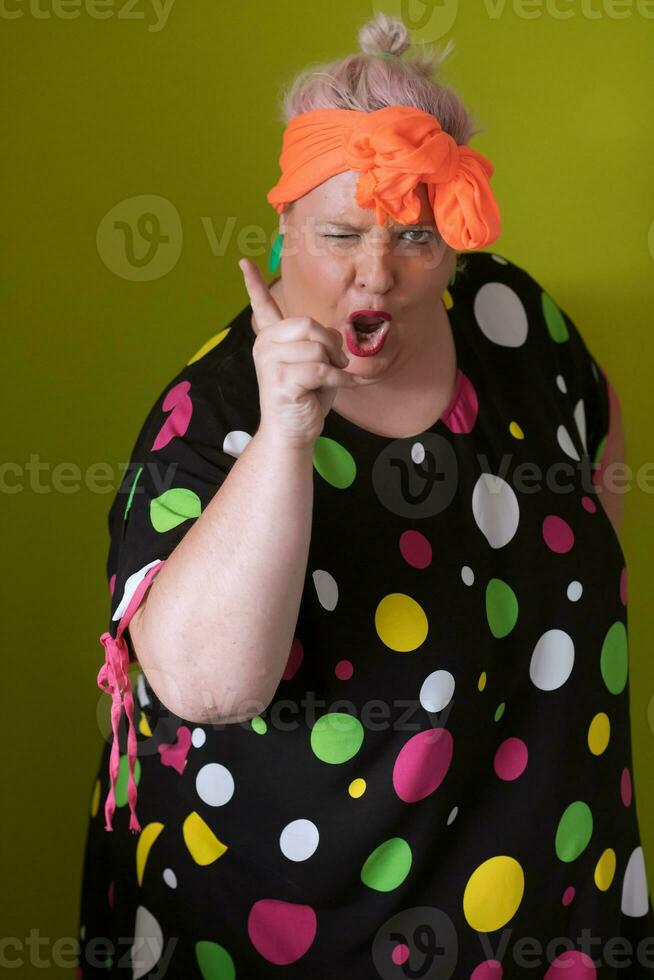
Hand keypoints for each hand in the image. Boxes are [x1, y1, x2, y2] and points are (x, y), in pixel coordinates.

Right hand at [238, 258, 360, 450]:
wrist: (294, 432)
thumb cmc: (307, 397)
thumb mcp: (316, 362)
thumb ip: (319, 341)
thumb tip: (331, 336)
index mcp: (271, 338)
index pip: (262, 305)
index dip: (253, 283)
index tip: (243, 262)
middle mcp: (265, 345)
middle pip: (310, 326)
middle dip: (331, 345)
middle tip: (336, 364)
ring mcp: (269, 362)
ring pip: (318, 348)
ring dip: (335, 365)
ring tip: (330, 379)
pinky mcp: (280, 380)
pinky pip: (321, 369)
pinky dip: (338, 380)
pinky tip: (338, 387)